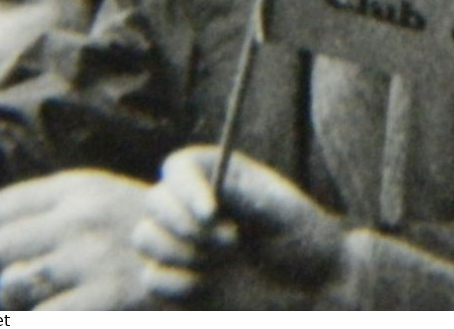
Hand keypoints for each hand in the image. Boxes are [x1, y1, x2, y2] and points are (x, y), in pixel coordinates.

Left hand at [0, 170, 154, 309]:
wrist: (212, 257)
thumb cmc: (147, 237)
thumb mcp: (105, 203)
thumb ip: (55, 212)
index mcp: (79, 186)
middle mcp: (82, 215)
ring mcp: (92, 256)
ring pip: (12, 287)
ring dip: (16, 306)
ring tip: (40, 305)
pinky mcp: (104, 296)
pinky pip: (40, 319)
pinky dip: (43, 321)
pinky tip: (64, 315)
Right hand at [133, 146, 350, 309]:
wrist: (309, 287)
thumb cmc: (303, 240)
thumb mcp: (284, 213)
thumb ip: (247, 197)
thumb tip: (217, 187)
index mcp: (219, 177)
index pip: (179, 167)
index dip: (186, 188)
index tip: (211, 213)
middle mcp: (193, 206)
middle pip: (154, 201)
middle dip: (185, 224)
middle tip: (232, 241)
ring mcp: (180, 242)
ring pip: (144, 238)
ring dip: (182, 252)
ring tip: (227, 259)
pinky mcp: (173, 279)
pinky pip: (151, 279)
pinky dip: (178, 284)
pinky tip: (212, 284)